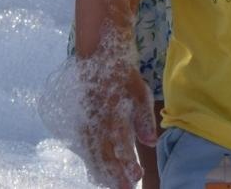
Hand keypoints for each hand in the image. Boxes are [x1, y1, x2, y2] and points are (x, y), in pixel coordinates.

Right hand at [54, 49, 156, 188]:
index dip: (127, 162)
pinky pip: (84, 146)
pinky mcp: (80, 121)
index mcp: (111, 112)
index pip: (119, 144)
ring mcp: (85, 120)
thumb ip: (144, 118)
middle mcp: (96, 119)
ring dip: (102, 171)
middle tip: (125, 188)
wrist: (98, 55)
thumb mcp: (139, 92)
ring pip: (91, 153)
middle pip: (103, 153)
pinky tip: (98, 173)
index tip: (136, 176)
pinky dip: (91, 161)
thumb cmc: (122, 75)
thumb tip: (150, 142)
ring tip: (112, 185)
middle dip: (114, 173)